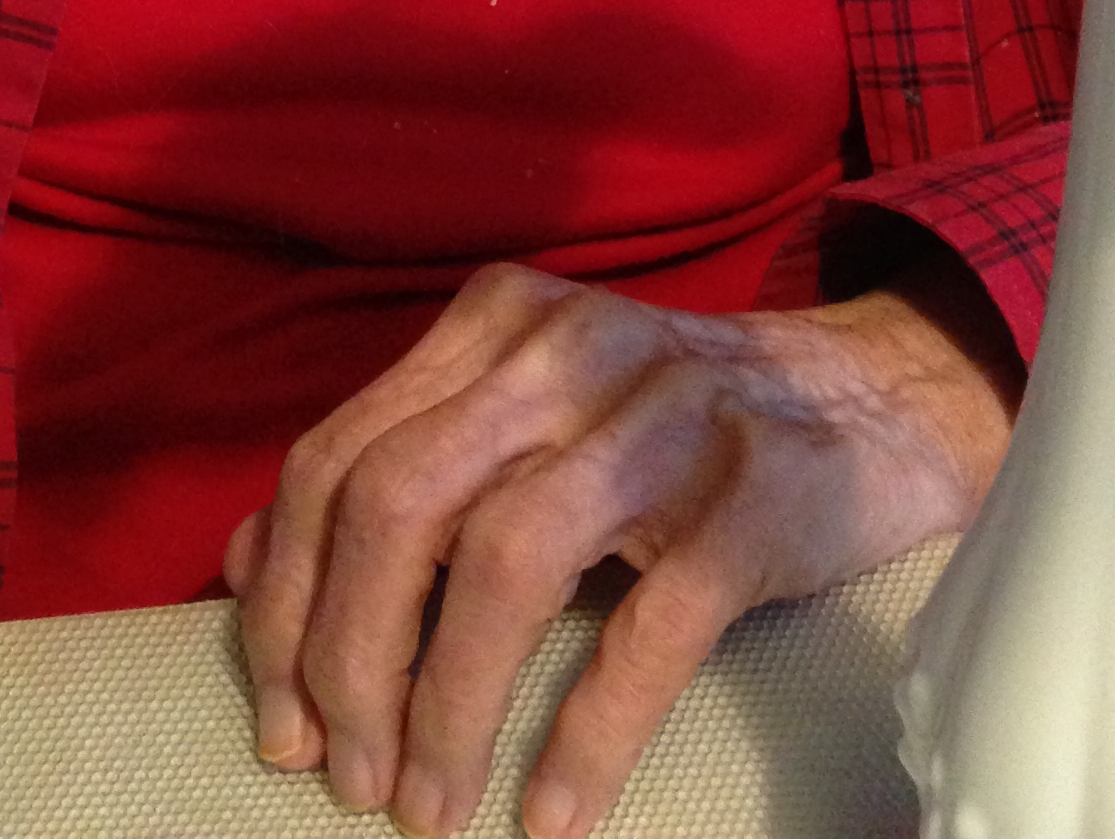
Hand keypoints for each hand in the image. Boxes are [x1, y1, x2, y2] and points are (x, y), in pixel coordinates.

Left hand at [224, 248, 1020, 838]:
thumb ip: (395, 466)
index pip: (339, 457)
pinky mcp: (754, 496)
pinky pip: (647, 627)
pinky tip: (552, 814)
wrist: (876, 396)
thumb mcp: (526, 414)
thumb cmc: (671, 428)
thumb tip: (238, 566)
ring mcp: (664, 415)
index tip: (276, 718)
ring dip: (446, 706)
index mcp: (495, 325)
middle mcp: (564, 350)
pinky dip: (586, 735)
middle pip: (397, 501)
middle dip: (346, 658)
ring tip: (429, 812)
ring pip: (504, 558)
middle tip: (345, 779)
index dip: (286, 599)